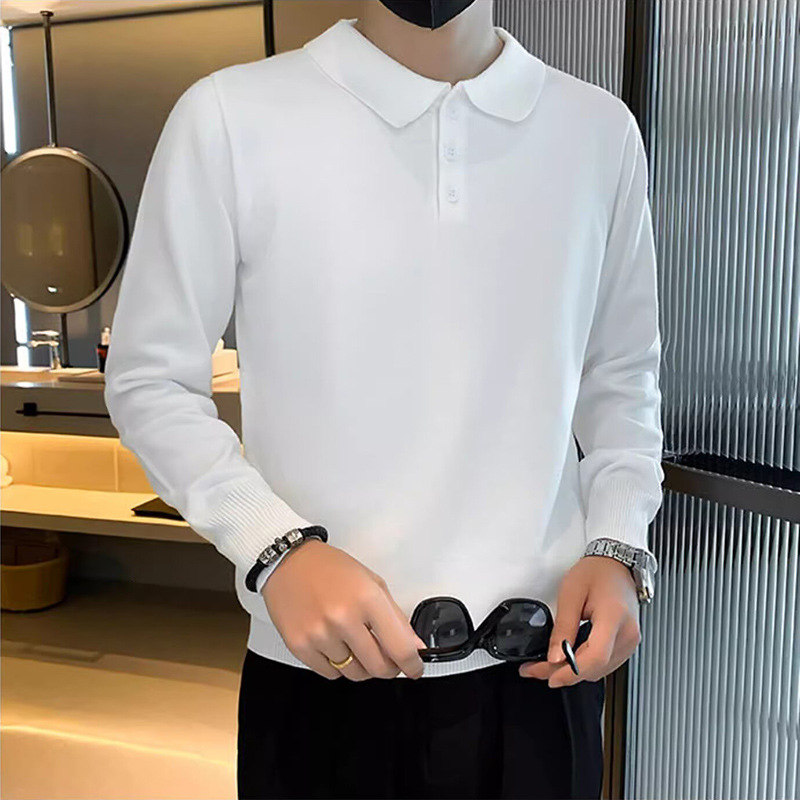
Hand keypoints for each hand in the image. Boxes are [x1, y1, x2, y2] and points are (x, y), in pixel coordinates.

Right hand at [262, 538, 426, 681]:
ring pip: (354, 674)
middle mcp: (343, 618)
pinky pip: (330, 674)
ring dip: (361, 665)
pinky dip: (337, 665)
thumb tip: (414, 647)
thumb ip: (396, 618)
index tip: (414, 669)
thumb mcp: (372, 583)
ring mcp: (320, 634)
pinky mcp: (300, 646)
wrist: (289, 562)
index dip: (412, 665)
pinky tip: (335, 644)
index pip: (400, 648)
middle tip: (386, 658)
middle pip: (378, 668)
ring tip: (355, 643)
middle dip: (388, 668)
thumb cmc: (330, 568)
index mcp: (367, 599)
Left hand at [519, 555, 641, 686]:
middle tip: (536, 670)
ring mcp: (630, 640)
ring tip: (547, 665)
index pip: (595, 657)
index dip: (571, 672)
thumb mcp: (571, 594)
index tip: (551, 677)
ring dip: (574, 671)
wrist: (617, 563)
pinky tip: (569, 658)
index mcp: (613, 617)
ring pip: (601, 669)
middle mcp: (627, 633)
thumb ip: (563, 627)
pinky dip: (586, 664)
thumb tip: (554, 656)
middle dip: (564, 673)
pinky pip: (606, 663)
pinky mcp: (627, 642)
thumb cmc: (596, 572)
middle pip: (596, 668)